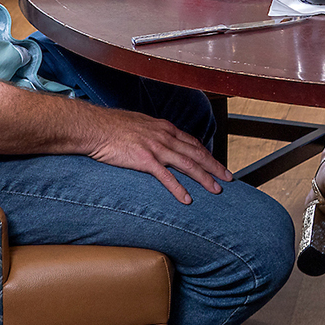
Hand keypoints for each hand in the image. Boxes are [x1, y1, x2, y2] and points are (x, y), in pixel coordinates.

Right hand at [86, 107, 231, 203]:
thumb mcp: (140, 124)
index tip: (217, 164)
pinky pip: (166, 177)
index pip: (192, 142)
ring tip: (216, 190)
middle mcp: (165, 136)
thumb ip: (153, 133)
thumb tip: (157, 140)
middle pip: (196, 153)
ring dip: (204, 178)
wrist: (95, 126)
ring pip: (188, 164)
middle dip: (214, 166)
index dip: (207, 154)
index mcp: (164, 128)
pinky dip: (179, 189)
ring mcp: (156, 148)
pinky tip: (187, 199)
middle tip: (229, 178)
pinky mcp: (144, 160)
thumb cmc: (112, 126)